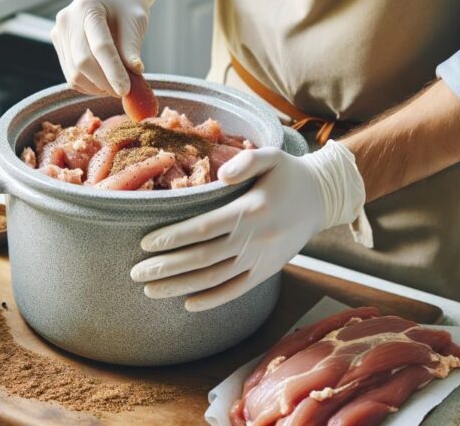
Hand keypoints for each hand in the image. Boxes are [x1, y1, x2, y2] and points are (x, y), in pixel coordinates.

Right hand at [50, 0, 155, 96]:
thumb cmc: (127, 4)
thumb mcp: (136, 20)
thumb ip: (132, 46)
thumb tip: (134, 73)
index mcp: (88, 7)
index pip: (100, 46)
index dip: (113, 71)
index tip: (126, 90)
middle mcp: (67, 19)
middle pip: (82, 62)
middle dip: (104, 82)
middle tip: (123, 92)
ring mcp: (59, 32)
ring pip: (73, 73)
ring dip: (96, 86)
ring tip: (115, 86)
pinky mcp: (58, 44)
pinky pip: (70, 74)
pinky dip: (88, 84)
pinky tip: (104, 82)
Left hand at [130, 142, 365, 311]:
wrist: (323, 199)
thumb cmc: (288, 174)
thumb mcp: (272, 156)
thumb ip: (246, 161)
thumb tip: (221, 174)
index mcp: (252, 209)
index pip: (205, 227)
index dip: (175, 237)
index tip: (147, 243)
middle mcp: (255, 238)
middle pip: (203, 257)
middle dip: (167, 267)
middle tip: (136, 272)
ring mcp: (261, 259)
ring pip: (215, 278)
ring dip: (181, 286)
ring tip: (151, 290)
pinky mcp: (267, 271)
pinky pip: (237, 290)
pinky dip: (212, 299)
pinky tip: (188, 303)